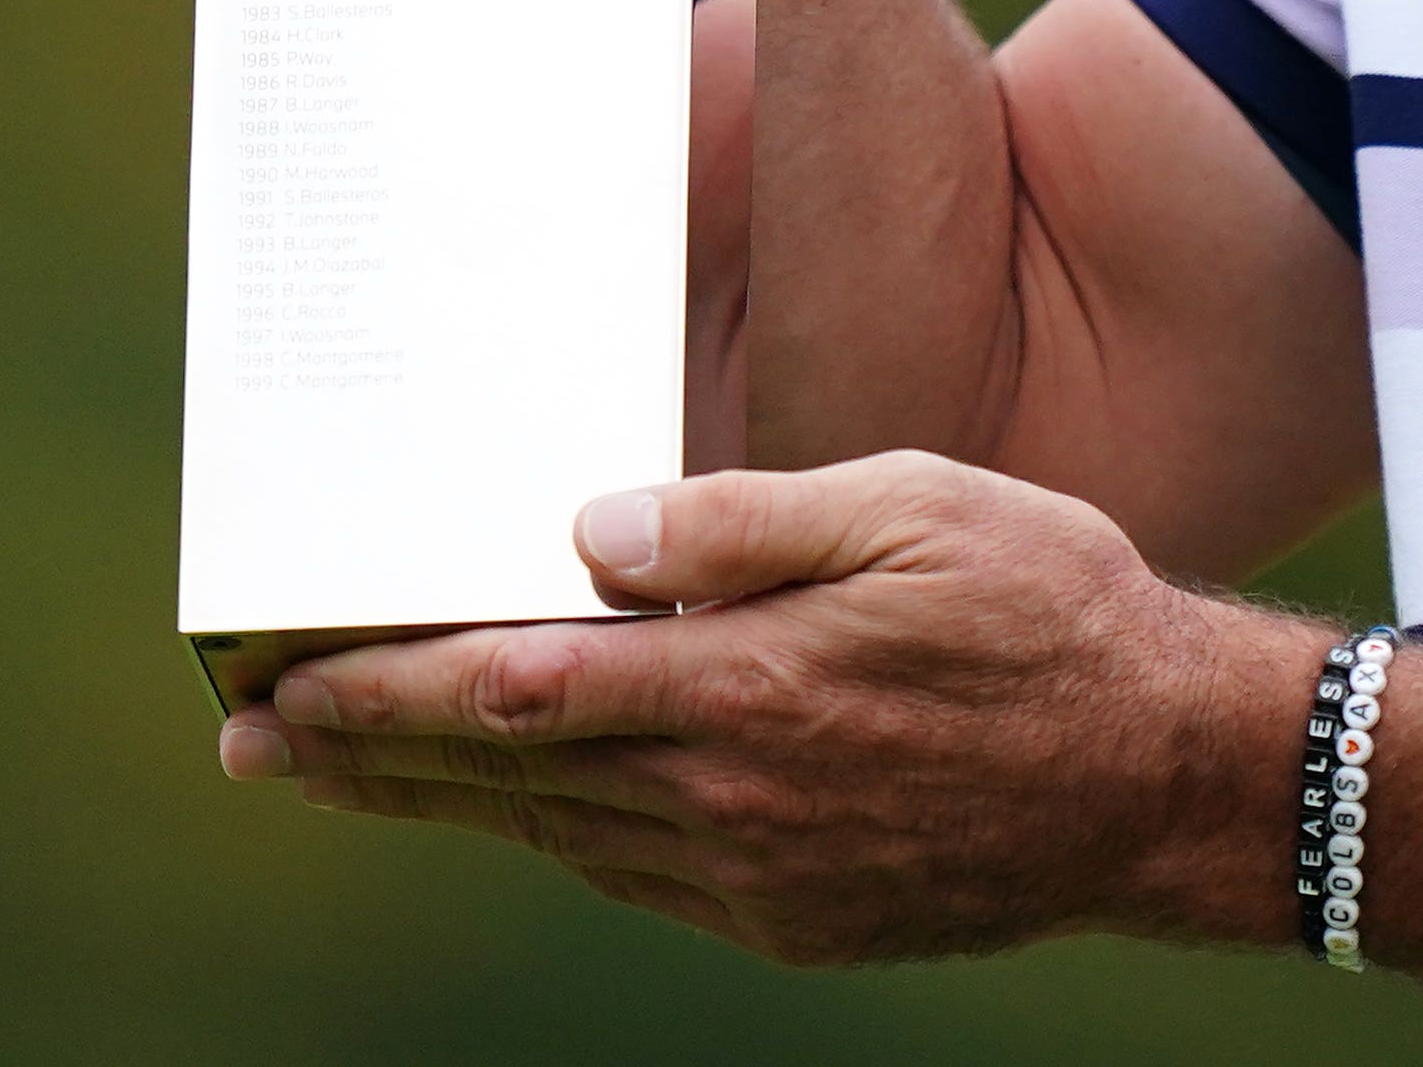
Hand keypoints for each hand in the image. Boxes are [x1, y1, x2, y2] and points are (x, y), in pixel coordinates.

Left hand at [218, 452, 1308, 964]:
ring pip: (557, 835)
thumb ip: (741, 522)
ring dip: (441, 799)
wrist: (1171, 776)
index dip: (379, 691)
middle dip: (364, 754)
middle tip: (250, 740)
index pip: (509, 691)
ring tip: (346, 769)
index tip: (278, 681)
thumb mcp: (912, 507)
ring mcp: (758, 876)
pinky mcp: (797, 915)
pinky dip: (556, 835)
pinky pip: (640, 874)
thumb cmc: (1050, 608)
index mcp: (741, 691)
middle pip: (502, 778)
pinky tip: (524, 807)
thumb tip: (584, 526)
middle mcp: (726, 802)